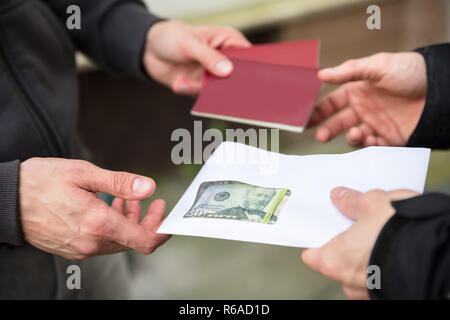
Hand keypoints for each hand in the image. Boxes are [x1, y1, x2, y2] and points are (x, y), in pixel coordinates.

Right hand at [19, 158, 170, 259]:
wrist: (6, 199)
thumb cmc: (42, 182)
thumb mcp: (84, 173)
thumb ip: (120, 183)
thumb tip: (148, 187)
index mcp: (97, 224)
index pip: (144, 241)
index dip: (162, 231)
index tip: (167, 215)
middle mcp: (91, 243)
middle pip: (133, 241)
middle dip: (146, 220)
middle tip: (150, 200)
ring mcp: (81, 249)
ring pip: (118, 241)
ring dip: (128, 221)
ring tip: (126, 198)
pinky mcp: (72, 249)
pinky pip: (102, 242)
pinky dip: (112, 226)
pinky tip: (108, 206)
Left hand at [143, 20, 250, 94]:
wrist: (149, 49)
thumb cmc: (172, 37)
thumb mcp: (190, 43)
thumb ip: (208, 57)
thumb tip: (227, 71)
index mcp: (229, 42)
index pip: (247, 58)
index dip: (249, 70)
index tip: (243, 80)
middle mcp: (225, 60)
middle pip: (237, 78)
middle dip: (227, 86)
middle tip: (217, 90)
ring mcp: (213, 75)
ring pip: (220, 91)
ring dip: (202, 90)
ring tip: (182, 82)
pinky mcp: (201, 87)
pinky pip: (202, 96)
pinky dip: (189, 91)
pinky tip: (178, 83)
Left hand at [302, 187, 417, 298]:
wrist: (441, 253)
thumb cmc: (402, 232)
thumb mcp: (373, 203)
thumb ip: (351, 201)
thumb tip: (339, 197)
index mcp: (335, 261)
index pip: (312, 254)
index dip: (317, 238)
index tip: (322, 226)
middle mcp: (349, 281)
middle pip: (337, 259)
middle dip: (345, 241)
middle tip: (354, 222)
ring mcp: (370, 290)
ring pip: (359, 267)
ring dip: (365, 251)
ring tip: (378, 231)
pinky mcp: (390, 291)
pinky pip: (377, 273)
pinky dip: (381, 261)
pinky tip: (392, 243)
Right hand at [309, 52, 426, 145]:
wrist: (440, 89)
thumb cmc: (410, 71)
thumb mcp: (378, 66)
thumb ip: (349, 71)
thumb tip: (321, 74)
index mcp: (357, 91)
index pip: (331, 103)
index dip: (317, 111)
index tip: (305, 119)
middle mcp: (364, 108)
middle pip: (338, 122)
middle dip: (327, 130)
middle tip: (320, 136)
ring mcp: (376, 123)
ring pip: (354, 136)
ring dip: (351, 137)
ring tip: (356, 133)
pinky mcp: (389, 136)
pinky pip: (373, 145)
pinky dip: (369, 144)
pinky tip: (372, 138)